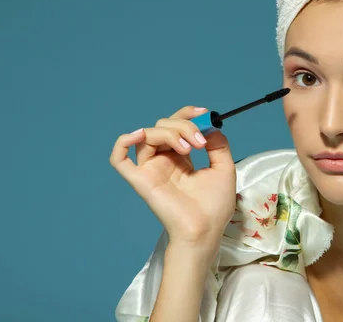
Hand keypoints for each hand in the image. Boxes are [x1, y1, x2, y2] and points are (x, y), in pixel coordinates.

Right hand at [110, 106, 236, 251]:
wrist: (205, 230)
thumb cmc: (214, 206)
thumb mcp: (224, 169)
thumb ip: (218, 145)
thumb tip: (210, 127)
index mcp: (181, 158)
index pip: (177, 126)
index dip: (187, 114)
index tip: (204, 113)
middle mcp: (164, 161)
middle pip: (163, 126)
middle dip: (184, 125)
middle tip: (201, 142)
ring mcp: (151, 169)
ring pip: (148, 135)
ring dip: (170, 132)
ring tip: (188, 148)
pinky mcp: (141, 180)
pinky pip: (119, 158)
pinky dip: (123, 142)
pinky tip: (140, 135)